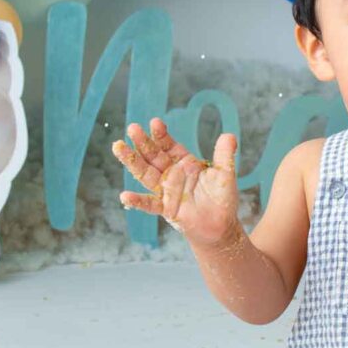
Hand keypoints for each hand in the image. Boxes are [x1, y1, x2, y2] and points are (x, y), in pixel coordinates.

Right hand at [111, 117, 238, 245]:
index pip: (169, 145)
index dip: (161, 135)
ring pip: (145, 174)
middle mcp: (171, 174)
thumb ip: (224, 155)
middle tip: (132, 128)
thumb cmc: (221, 198)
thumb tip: (229, 135)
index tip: (155, 123)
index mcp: (184, 162)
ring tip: (118, 147)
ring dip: (132, 161)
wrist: (220, 224)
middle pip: (153, 156)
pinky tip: (124, 196)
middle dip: (143, 142)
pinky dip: (137, 201)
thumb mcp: (225, 174)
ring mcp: (166, 190)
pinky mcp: (165, 208)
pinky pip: (149, 204)